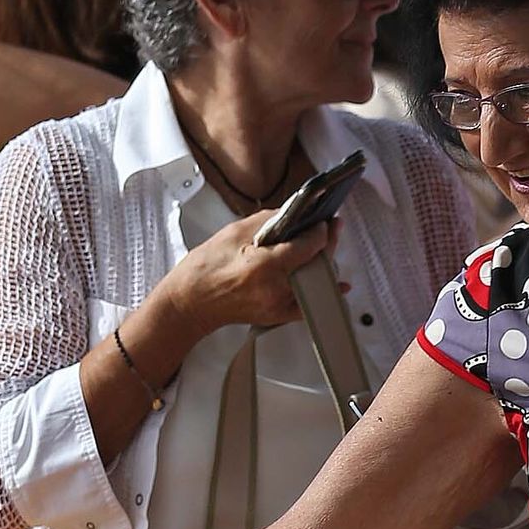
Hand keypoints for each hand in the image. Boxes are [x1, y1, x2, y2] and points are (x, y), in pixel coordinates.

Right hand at [168, 212, 336, 345]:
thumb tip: (291, 213)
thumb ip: (267, 221)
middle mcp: (275, 287)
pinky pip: (308, 305)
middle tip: (332, 227)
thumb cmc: (205, 269)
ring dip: (323, 262)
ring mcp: (277, 304)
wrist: (191, 302)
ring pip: (314, 281)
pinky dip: (323, 292)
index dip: (320, 230)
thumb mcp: (234, 232)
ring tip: (325, 246)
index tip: (323, 220)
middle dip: (327, 242)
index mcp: (264, 264)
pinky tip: (338, 284)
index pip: (308, 245)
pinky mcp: (277, 315)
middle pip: (316, 262)